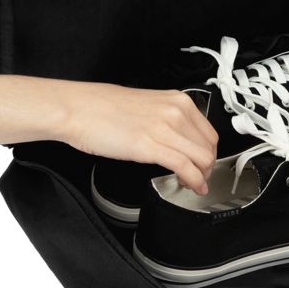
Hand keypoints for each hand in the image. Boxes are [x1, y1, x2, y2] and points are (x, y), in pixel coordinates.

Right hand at [56, 83, 218, 193]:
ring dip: (202, 177)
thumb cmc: (102, 108)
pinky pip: (185, 167)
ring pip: (202, 159)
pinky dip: (194, 181)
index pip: (209, 132)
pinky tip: (191, 186)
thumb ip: (166, 119)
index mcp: (176, 101)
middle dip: (207, 168)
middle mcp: (175, 112)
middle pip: (209, 148)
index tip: (203, 164)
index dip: (209, 153)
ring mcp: (164, 128)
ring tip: (193, 185)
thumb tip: (177, 138)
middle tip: (199, 178)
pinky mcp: (150, 146)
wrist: (78, 109)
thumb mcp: (146, 105)